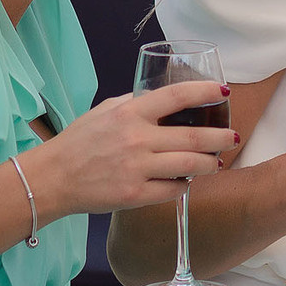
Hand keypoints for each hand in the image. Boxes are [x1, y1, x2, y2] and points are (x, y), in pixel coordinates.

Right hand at [39, 80, 236, 216]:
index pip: (177, 96)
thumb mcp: (104, 111)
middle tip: (232, 137)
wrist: (53, 178)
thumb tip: (161, 100)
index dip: (204, 91)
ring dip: (209, 163)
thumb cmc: (78, 142)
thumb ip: (134, 104)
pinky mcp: (135, 195)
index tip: (223, 91)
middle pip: (193, 136)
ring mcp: (138, 169)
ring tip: (216, 161)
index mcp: (130, 113)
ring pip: (190, 165)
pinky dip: (184, 185)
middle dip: (220, 137)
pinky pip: (173, 190)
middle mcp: (137, 139)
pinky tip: (187, 181)